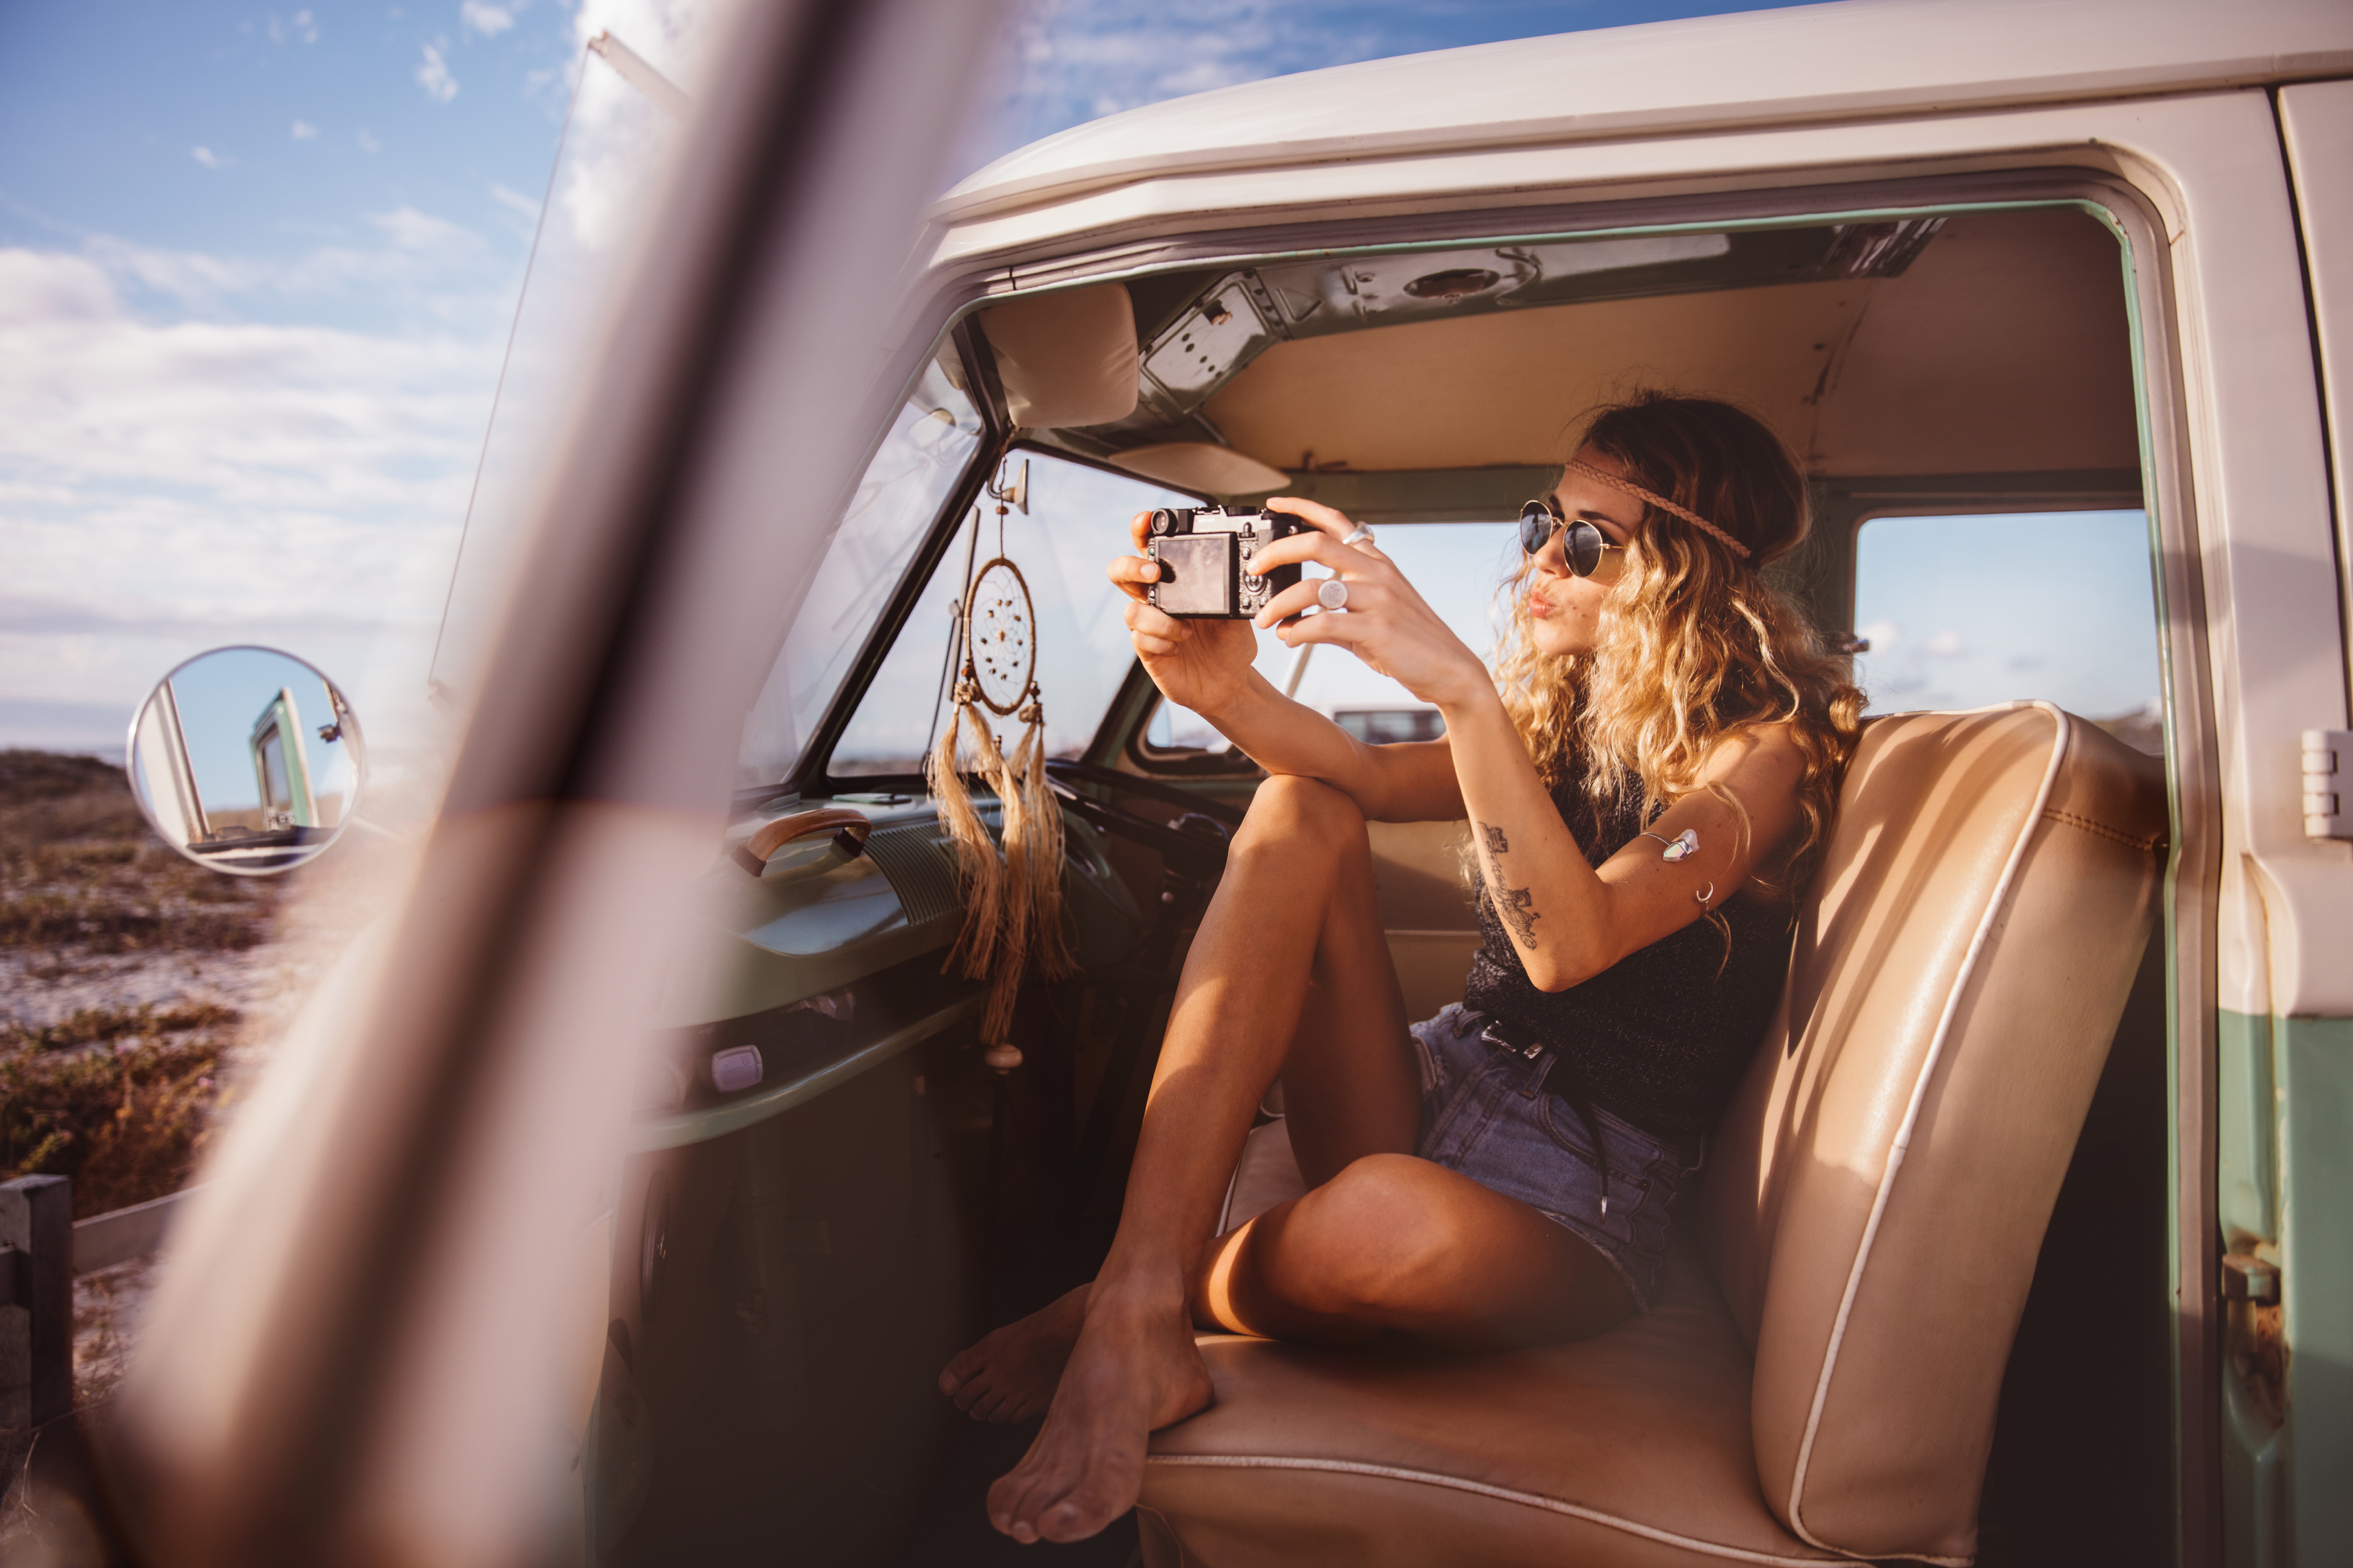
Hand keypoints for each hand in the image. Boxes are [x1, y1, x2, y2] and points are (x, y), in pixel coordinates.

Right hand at [1106, 512, 1259, 717]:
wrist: (1231, 682)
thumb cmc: (1230, 643)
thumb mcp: (1238, 612)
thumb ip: (1229, 591)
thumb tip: (1234, 571)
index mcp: (1176, 582)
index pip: (1149, 548)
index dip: (1141, 531)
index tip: (1146, 522)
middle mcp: (1156, 600)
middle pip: (1120, 572)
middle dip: (1131, 566)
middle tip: (1155, 573)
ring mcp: (1149, 626)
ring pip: (1131, 610)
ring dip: (1160, 619)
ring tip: (1188, 631)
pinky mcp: (1148, 651)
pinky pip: (1140, 639)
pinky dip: (1162, 641)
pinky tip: (1180, 646)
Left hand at [1247, 498, 1490, 710]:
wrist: (1449, 670)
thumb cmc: (1409, 643)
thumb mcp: (1371, 617)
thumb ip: (1331, 615)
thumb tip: (1288, 623)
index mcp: (1376, 563)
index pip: (1337, 522)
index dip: (1302, 508)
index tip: (1274, 505)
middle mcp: (1377, 573)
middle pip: (1317, 543)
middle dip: (1277, 553)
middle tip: (1255, 569)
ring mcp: (1378, 599)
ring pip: (1313, 588)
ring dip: (1278, 604)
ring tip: (1264, 620)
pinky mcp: (1377, 629)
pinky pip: (1324, 624)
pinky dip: (1298, 631)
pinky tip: (1291, 639)